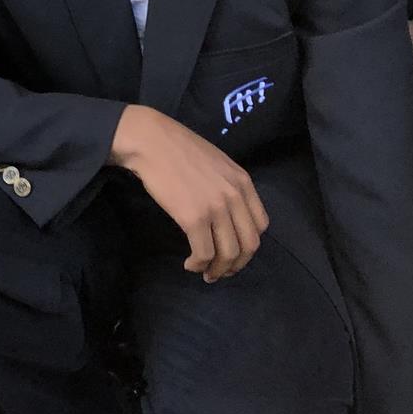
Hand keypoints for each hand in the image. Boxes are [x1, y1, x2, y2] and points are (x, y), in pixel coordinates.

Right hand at [109, 105, 268, 281]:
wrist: (151, 141)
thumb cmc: (178, 148)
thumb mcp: (216, 162)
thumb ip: (228, 185)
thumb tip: (227, 212)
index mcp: (243, 182)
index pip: (261, 225)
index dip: (249, 245)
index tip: (235, 252)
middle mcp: (234, 196)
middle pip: (248, 245)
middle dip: (236, 264)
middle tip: (222, 271)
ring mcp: (215, 208)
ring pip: (228, 253)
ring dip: (218, 270)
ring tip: (205, 272)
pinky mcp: (194, 218)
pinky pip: (204, 253)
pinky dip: (199, 264)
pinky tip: (190, 263)